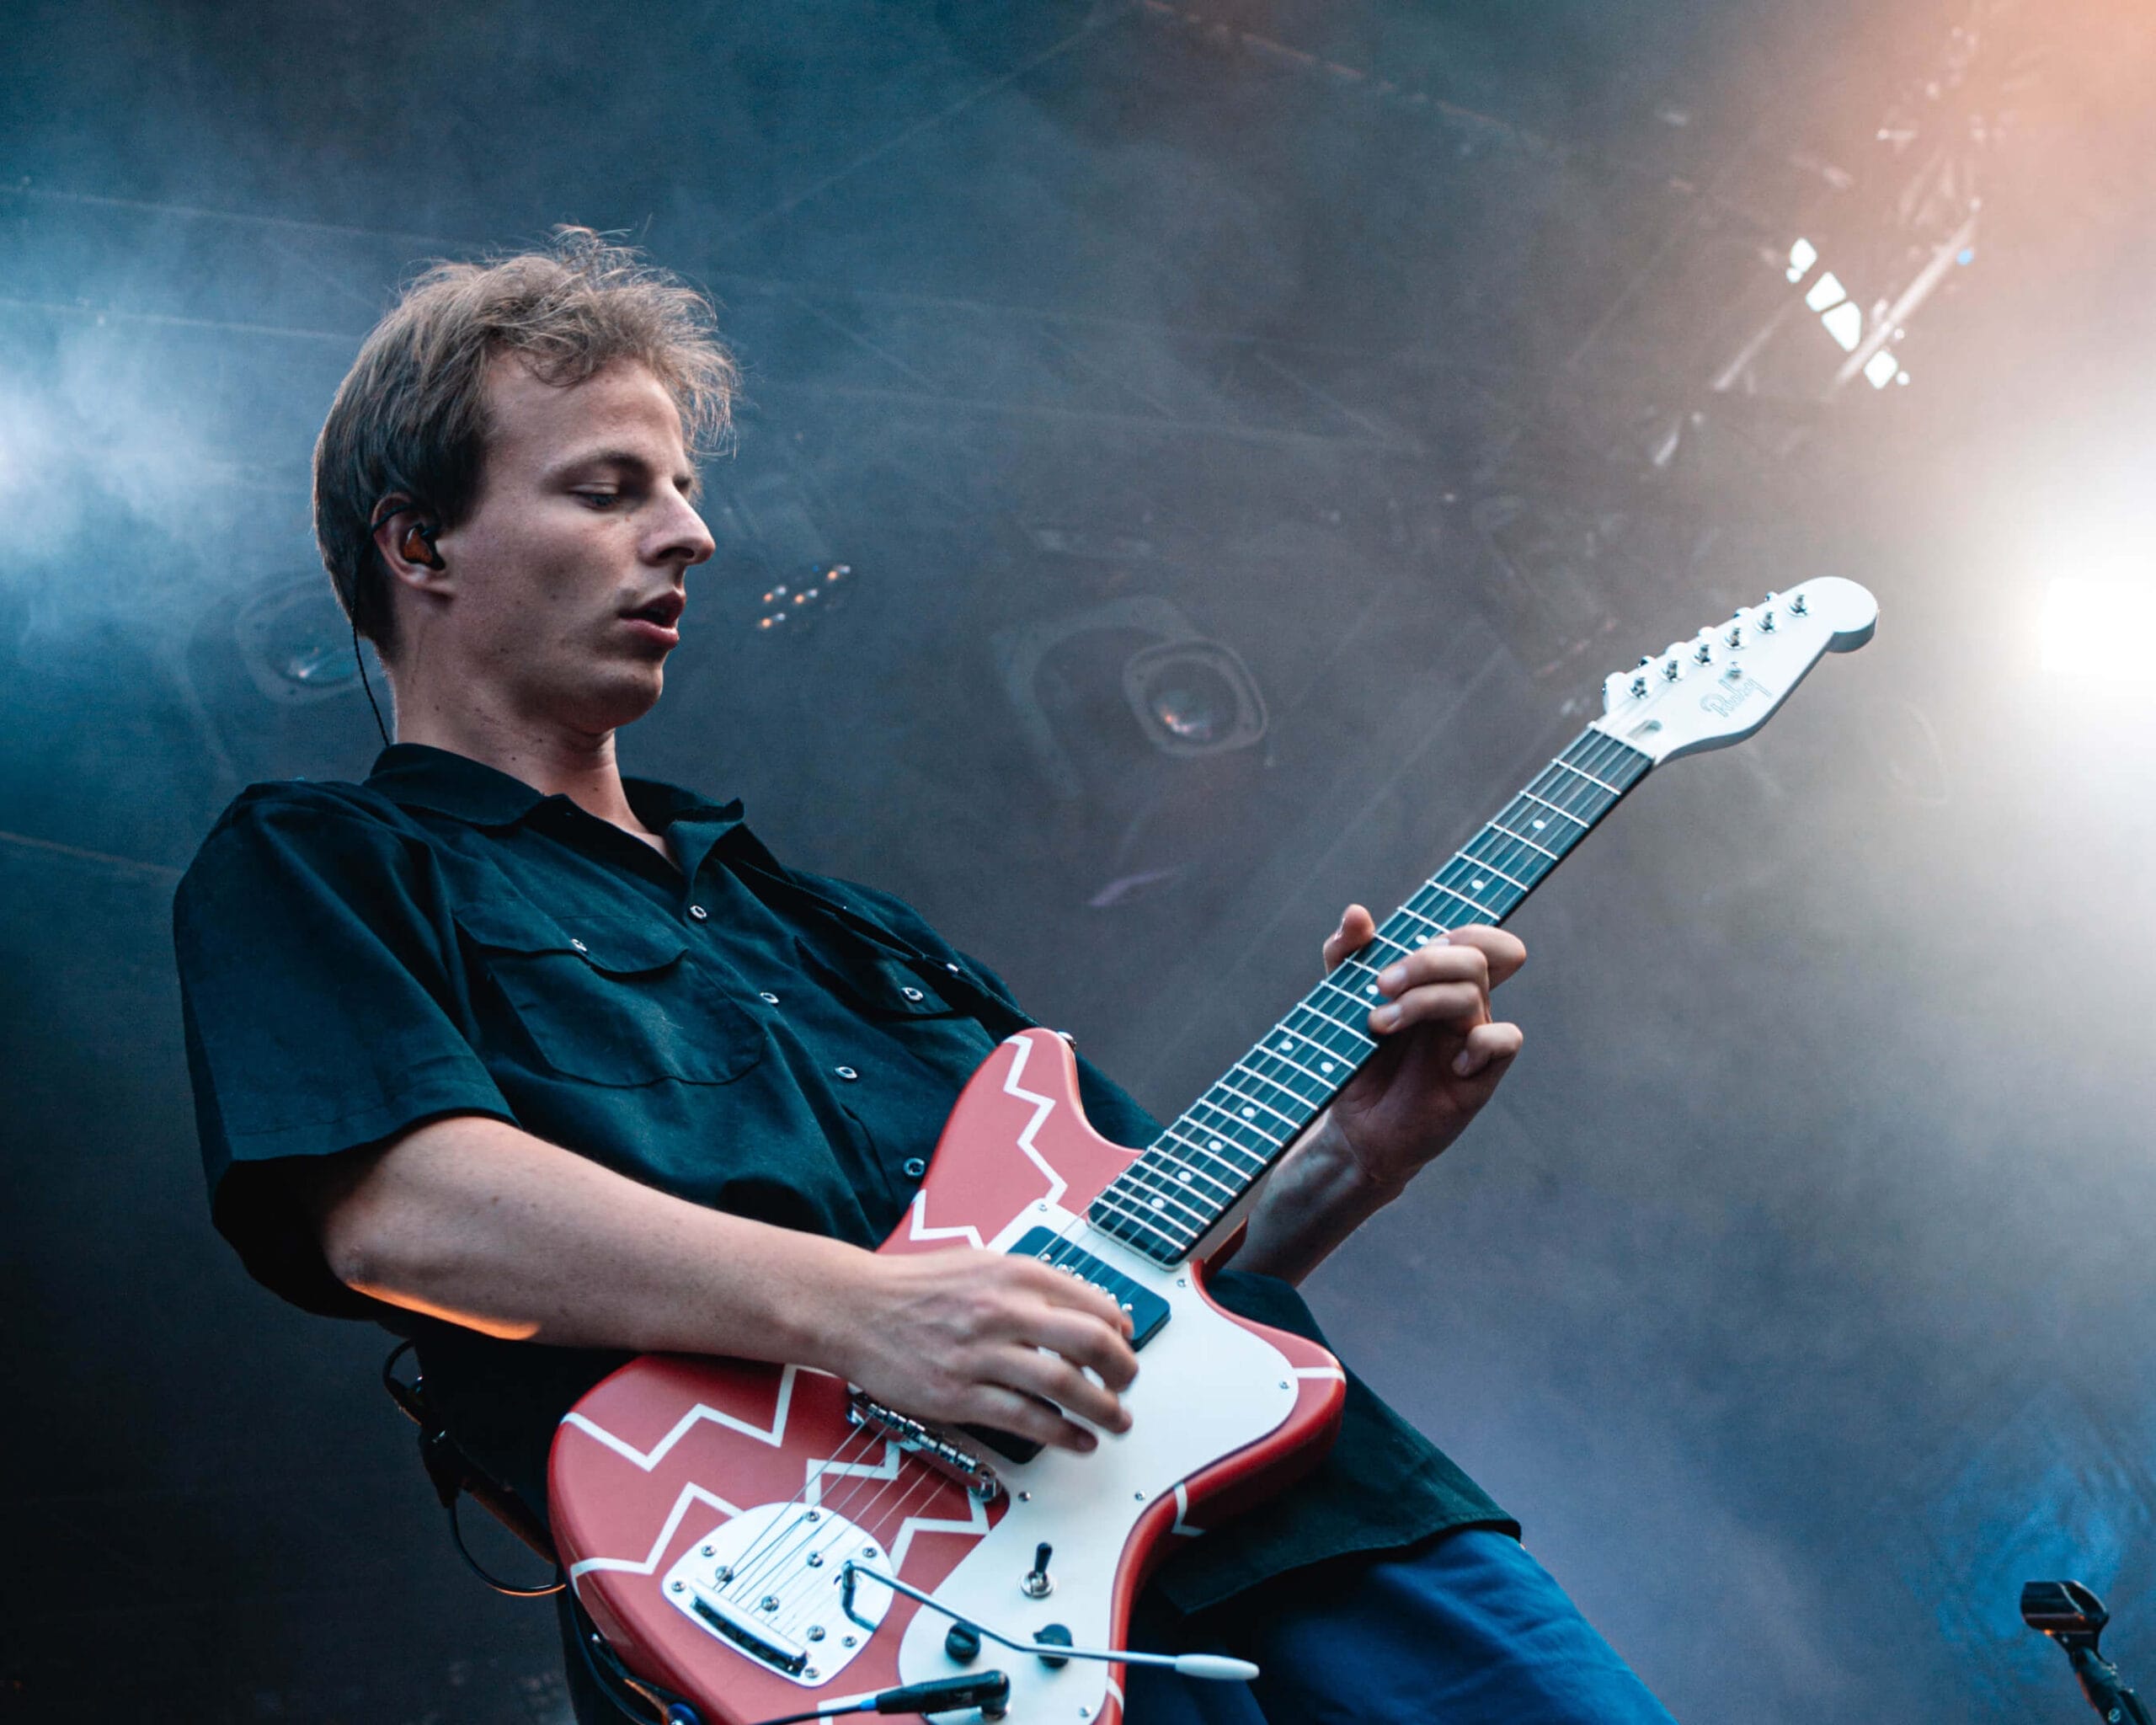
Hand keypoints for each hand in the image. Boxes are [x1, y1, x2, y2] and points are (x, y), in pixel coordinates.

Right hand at [832, 1248, 1137, 1453]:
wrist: (853, 1307)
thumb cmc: (915, 1287)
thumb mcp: (980, 1263)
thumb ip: (1029, 1284)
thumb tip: (1081, 1308)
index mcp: (1015, 1274)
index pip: (1093, 1303)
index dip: (1120, 1331)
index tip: (1125, 1345)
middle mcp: (1003, 1310)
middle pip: (1090, 1342)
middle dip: (1123, 1370)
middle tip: (1128, 1385)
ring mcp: (981, 1354)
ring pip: (1064, 1385)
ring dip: (1102, 1409)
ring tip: (1116, 1421)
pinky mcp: (959, 1394)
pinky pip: (1025, 1419)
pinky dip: (1062, 1434)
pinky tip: (1077, 1441)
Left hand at [1317, 904, 1526, 1194]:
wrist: (1355, 1129)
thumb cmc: (1355, 1061)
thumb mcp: (1338, 1003)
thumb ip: (1345, 956)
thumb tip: (1358, 913)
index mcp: (1436, 980)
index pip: (1471, 936)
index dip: (1454, 930)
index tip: (1403, 947)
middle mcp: (1461, 1003)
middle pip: (1473, 956)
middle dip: (1424, 962)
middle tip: (1380, 987)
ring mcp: (1472, 1037)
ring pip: (1474, 993)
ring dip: (1423, 1001)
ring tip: (1379, 1025)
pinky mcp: (1480, 1075)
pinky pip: (1505, 1039)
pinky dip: (1479, 1042)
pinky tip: (1449, 1062)